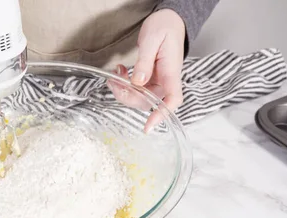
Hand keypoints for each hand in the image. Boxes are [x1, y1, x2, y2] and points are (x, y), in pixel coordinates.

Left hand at [108, 9, 185, 132]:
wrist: (168, 22)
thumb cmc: (164, 28)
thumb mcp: (152, 40)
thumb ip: (145, 62)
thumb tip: (138, 82)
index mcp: (171, 72)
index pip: (172, 99)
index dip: (161, 114)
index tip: (148, 126)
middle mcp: (165, 81)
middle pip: (148, 102)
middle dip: (127, 96)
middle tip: (113, 80)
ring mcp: (158, 81)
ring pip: (138, 97)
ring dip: (123, 89)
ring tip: (115, 73)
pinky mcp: (150, 79)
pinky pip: (136, 89)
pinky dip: (124, 84)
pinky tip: (120, 71)